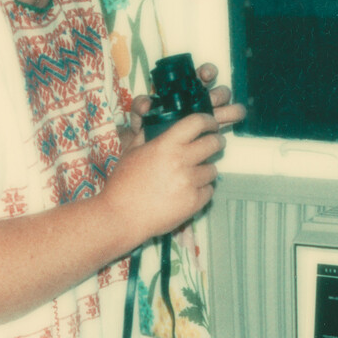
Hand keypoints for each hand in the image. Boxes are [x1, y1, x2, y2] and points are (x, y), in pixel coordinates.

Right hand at [108, 61, 246, 245]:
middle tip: (214, 144)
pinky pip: (209, 190)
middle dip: (216, 142)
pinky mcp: (194, 202)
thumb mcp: (132, 152)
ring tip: (194, 174)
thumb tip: (160, 124)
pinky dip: (203, 190)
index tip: (211, 124)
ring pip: (213, 170)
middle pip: (213, 144)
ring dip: (206, 170)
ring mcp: (189, 183)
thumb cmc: (123, 184)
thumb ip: (148, 135)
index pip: (197, 122)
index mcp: (166, 145)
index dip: (208, 121)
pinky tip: (189, 191)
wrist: (121, 216)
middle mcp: (181, 161)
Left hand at [127, 60, 247, 138]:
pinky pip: (225, 128)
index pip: (202, 76)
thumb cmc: (145, 130)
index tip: (206, 75)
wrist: (149, 155)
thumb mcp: (139, 117)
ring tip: (229, 116)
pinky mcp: (212, 134)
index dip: (208, 72)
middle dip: (219, 94)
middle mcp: (201, 102)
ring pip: (227, 108)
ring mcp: (209, 118)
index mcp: (186, 91)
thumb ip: (140, 107)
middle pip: (219, 92)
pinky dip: (229, 126)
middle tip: (213, 100)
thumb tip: (148, 104)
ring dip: (230, 110)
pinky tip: (226, 129)